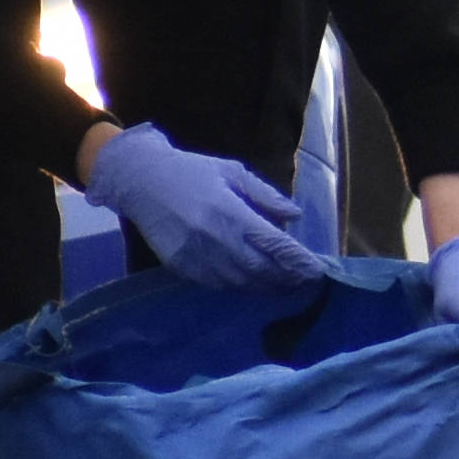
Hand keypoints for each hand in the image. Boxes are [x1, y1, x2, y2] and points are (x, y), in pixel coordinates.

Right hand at [77, 121, 322, 288]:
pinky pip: (216, 284)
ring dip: (265, 286)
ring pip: (239, 282)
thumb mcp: (232, 172)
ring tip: (284, 285)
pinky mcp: (181, 267)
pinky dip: (238, 286)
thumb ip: (265, 195)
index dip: (297, 260)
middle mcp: (214, 238)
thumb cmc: (192, 171)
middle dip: (285, 278)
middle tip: (304, 281)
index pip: (273, 244)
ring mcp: (196, 256)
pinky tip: (251, 283)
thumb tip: (294, 216)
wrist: (141, 181)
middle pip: (259, 269)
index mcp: (230, 211)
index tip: (317, 270)